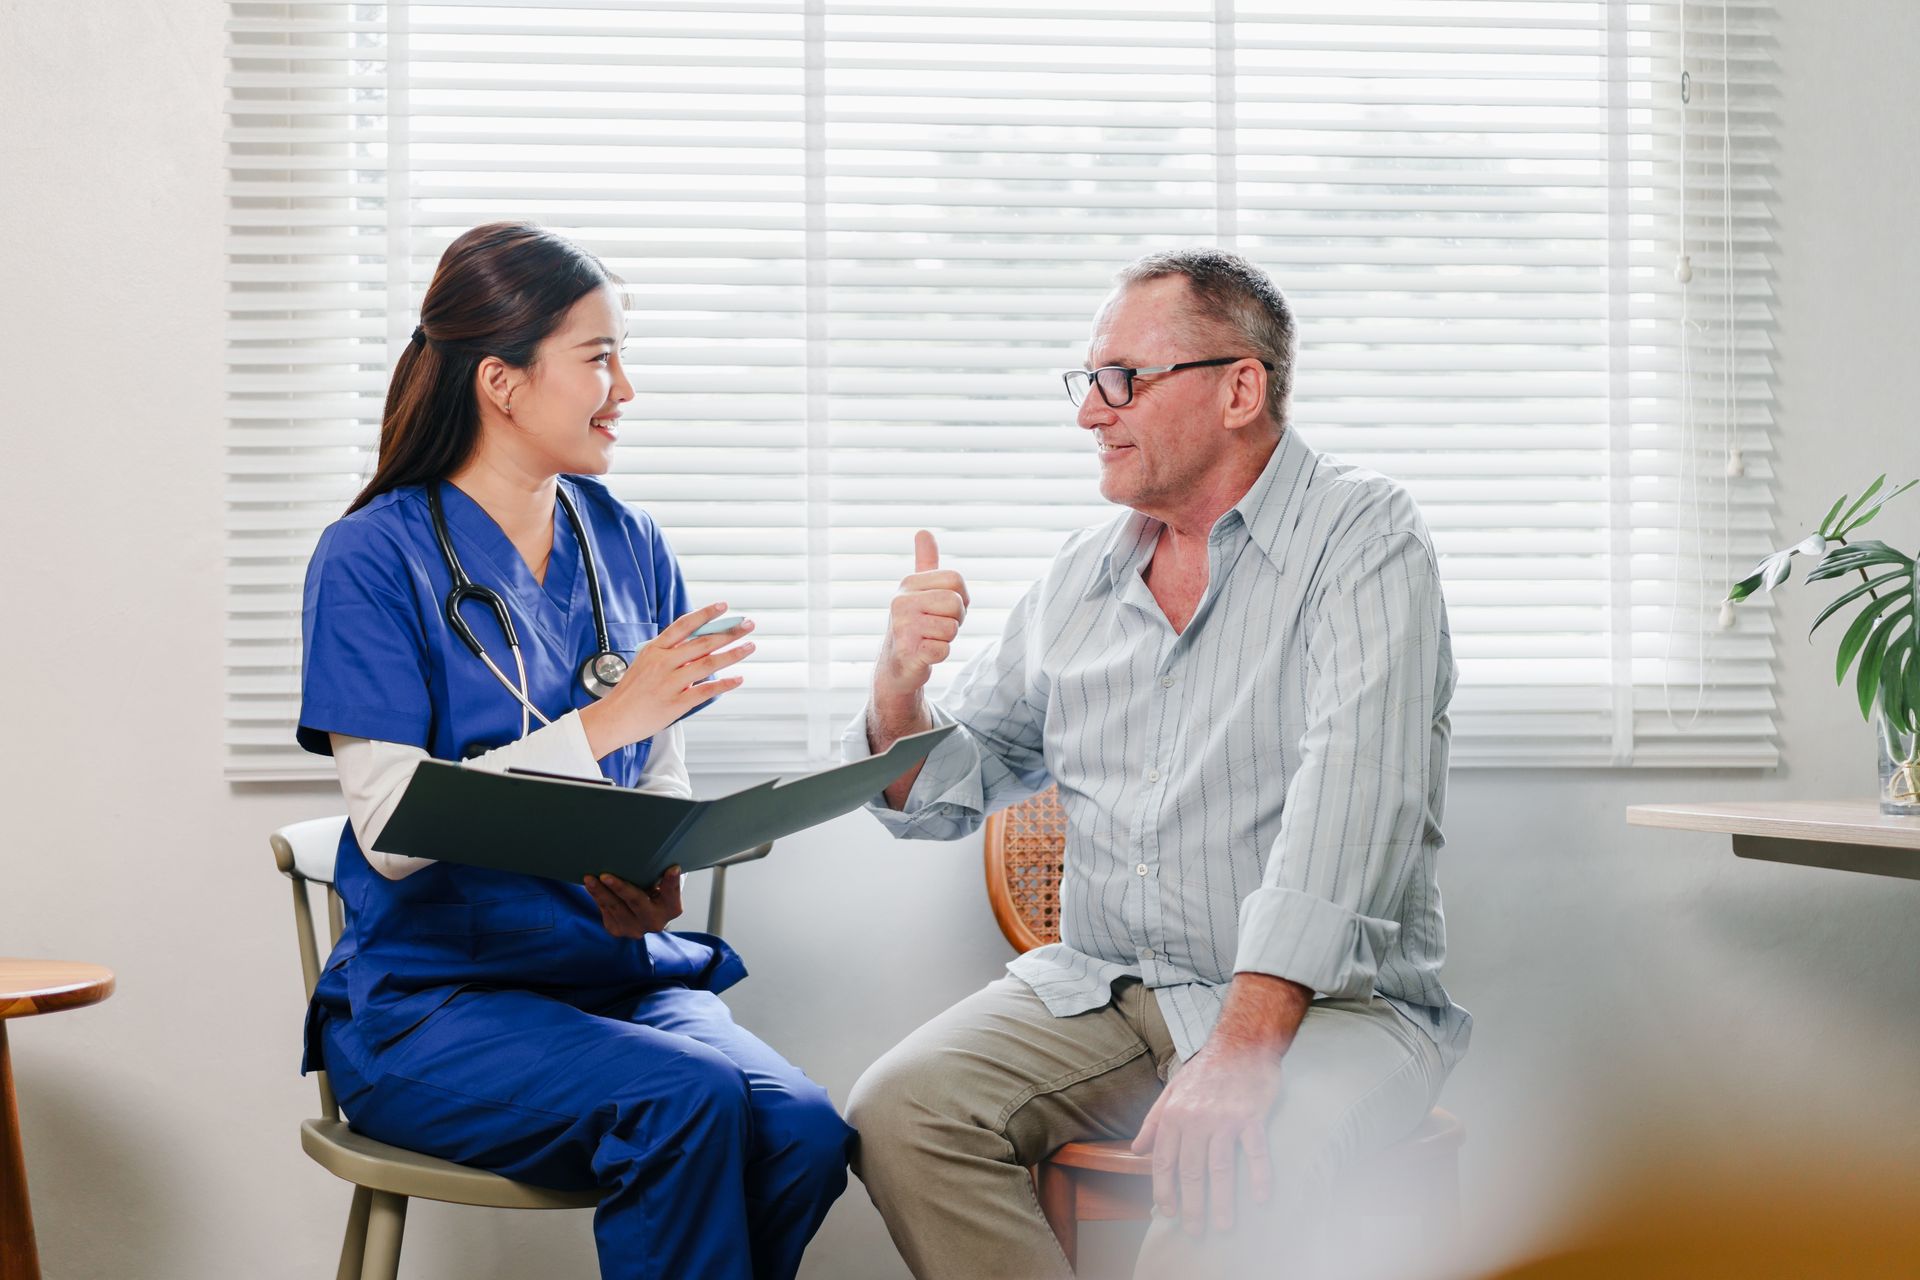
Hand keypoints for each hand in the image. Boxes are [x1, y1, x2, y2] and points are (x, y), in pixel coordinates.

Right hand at [579, 603, 753, 757]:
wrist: (613, 719)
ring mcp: (670, 682)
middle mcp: (663, 663)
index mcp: (654, 649)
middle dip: (728, 632)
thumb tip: (698, 650)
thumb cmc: (630, 693)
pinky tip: (738, 678)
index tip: (723, 606)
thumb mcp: (645, 664)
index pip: (683, 625)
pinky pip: (705, 691)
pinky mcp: (676, 703)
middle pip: (702, 642)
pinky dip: (724, 684)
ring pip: (708, 663)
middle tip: (747, 625)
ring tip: (749, 647)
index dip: (705, 614)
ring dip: (732, 654)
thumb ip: (670, 656)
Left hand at [583, 867, 682, 936]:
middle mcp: (655, 922)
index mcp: (672, 908)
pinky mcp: (618, 930)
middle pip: (637, 902)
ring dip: (601, 892)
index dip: (672, 881)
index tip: (673, 869)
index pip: (672, 892)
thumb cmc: (654, 888)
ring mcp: (635, 929)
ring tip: (589, 879)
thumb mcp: (661, 880)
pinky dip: (598, 897)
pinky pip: (606, 911)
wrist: (642, 912)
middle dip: (620, 888)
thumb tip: (667, 860)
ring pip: (615, 908)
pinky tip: (591, 886)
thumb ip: (662, 874)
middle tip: (605, 876)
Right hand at [873, 531, 969, 708]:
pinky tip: (924, 654)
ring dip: (946, 639)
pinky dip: (940, 655)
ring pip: (952, 629)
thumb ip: (924, 562)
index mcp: (908, 583)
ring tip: (928, 640)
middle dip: (955, 620)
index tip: (944, 609)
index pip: (956, 579)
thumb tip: (923, 531)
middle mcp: (901, 601)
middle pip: (956, 603)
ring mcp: (902, 627)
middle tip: (937, 627)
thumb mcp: (918, 591)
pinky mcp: (908, 652)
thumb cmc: (915, 624)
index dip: (960, 597)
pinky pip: (943, 650)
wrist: (897, 665)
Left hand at [1132, 1041, 1281, 1236]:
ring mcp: (1225, 1119)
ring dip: (1221, 1200)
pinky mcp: (1251, 1116)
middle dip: (1191, 1205)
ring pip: (1220, 1167)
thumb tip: (1136, 1151)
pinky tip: (1260, 1198)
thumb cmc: (1204, 1070)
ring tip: (1222, 1226)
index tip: (1167, 1212)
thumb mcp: (1170, 1091)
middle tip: (1194, 1230)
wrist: (1239, 1042)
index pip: (1164, 1161)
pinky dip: (1258, 1175)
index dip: (1164, 1190)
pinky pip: (1255, 1151)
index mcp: (1174, 1116)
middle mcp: (1197, 1120)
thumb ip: (1153, 1123)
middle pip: (1191, 1171)